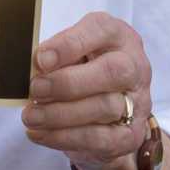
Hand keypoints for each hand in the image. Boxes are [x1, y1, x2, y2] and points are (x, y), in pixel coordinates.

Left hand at [21, 12, 151, 169]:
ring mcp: (138, 102)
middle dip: (68, 83)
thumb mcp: (73, 49)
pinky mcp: (130, 135)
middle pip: (111, 72)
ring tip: (31, 116)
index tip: (41, 59)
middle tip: (35, 89)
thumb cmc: (86, 68)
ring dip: (61, 114)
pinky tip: (41, 133)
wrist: (111, 109)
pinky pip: (100, 139)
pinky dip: (66, 137)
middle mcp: (135, 66)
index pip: (101, 30)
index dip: (69, 45)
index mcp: (118, 35)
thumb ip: (58, 53)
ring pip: (105, 108)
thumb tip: (37, 67)